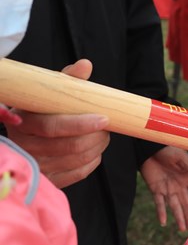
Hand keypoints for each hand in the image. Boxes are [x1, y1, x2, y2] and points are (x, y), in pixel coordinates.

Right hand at [5, 59, 110, 188]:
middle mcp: (25, 147)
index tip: (104, 119)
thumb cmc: (42, 109)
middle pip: (68, 146)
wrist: (27, 132)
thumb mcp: (50, 93)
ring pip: (75, 160)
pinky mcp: (47, 179)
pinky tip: (94, 151)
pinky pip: (77, 174)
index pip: (52, 127)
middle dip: (96, 136)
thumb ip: (68, 80)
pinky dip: (92, 162)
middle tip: (107, 127)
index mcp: (24, 122)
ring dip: (97, 148)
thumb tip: (85, 65)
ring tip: (103, 136)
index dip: (80, 124)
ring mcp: (35, 165)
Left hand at [140, 146, 187, 231]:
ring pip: (175, 206)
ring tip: (183, 229)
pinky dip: (161, 212)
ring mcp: (168, 188)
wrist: (149, 149)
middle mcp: (180, 185)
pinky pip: (159, 203)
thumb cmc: (168, 149)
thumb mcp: (181, 156)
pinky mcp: (156, 189)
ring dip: (179, 217)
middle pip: (187, 203)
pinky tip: (163, 222)